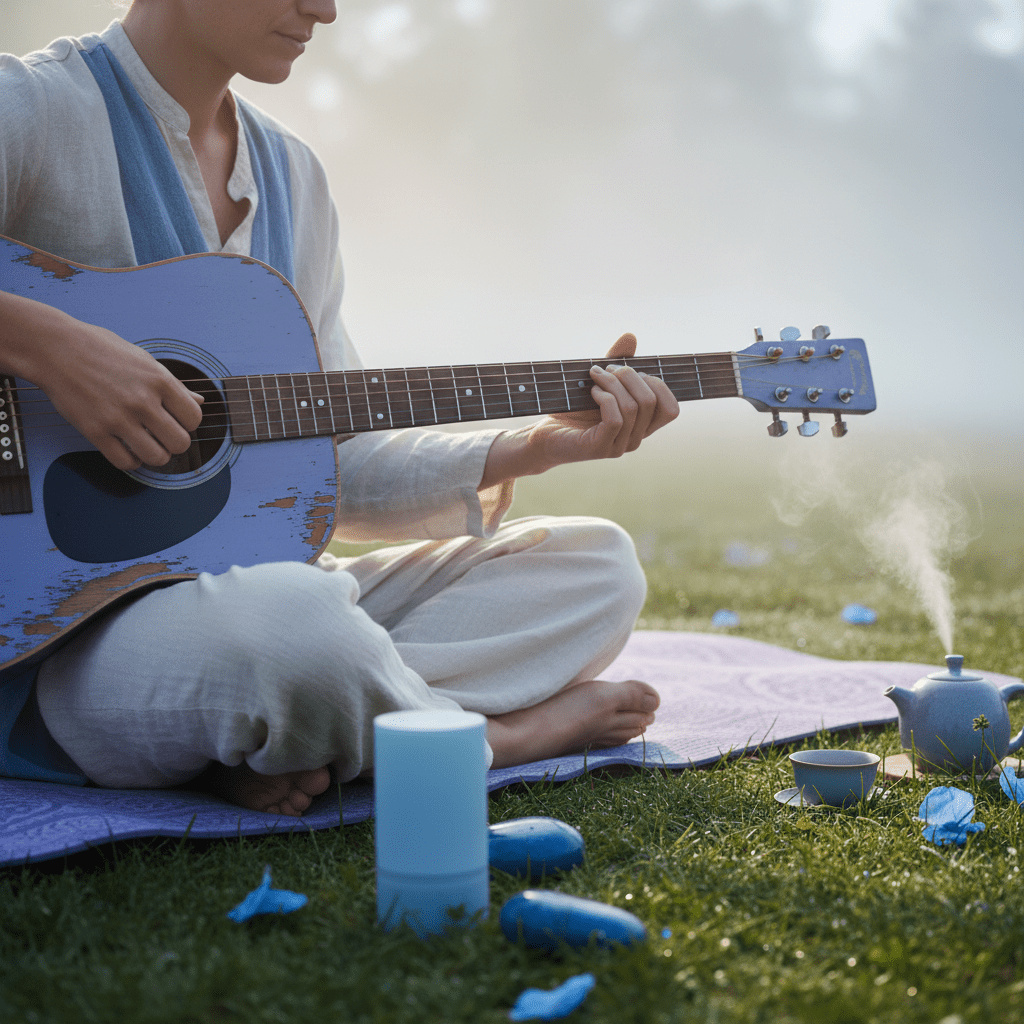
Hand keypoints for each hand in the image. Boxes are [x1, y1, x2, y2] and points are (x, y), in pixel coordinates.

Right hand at [13, 299, 203, 470]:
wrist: (56, 348)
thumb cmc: (102, 350)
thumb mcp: (144, 360)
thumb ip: (174, 385)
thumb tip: (199, 401)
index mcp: (160, 380)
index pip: (194, 418)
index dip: (188, 423)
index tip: (175, 420)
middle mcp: (143, 400)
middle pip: (180, 443)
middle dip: (175, 444)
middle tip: (163, 437)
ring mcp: (118, 418)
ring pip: (157, 458)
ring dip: (155, 456)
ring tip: (147, 446)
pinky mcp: (95, 431)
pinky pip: (125, 463)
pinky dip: (131, 462)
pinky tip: (127, 450)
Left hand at [479, 333, 678, 487]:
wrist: (544, 436)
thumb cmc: (572, 410)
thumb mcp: (599, 382)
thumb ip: (617, 363)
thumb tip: (630, 337)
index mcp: (641, 426)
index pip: (672, 410)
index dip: (658, 385)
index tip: (632, 372)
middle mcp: (635, 439)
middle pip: (651, 401)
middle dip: (629, 376)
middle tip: (607, 369)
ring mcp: (619, 446)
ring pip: (633, 408)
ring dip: (613, 383)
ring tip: (595, 376)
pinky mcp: (600, 448)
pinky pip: (616, 419)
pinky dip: (605, 398)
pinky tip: (592, 392)